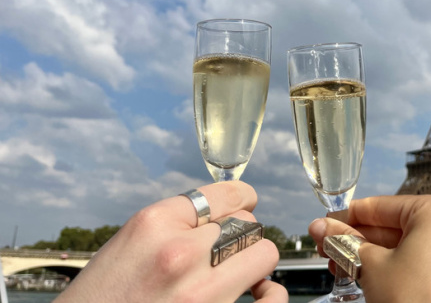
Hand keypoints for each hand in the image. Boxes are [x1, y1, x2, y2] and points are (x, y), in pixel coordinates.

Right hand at [56, 181, 286, 302]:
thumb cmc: (101, 300)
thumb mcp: (128, 246)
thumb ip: (174, 225)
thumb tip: (224, 212)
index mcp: (154, 224)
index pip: (227, 194)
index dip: (242, 200)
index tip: (245, 205)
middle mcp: (180, 252)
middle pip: (248, 223)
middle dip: (243, 234)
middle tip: (230, 248)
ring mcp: (201, 292)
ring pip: (263, 253)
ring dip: (254, 261)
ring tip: (239, 271)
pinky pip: (271, 298)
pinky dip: (272, 294)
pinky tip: (261, 294)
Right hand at [309, 195, 430, 302]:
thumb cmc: (415, 301)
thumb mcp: (371, 267)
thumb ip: (344, 243)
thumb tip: (322, 228)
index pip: (382, 206)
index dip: (348, 217)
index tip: (326, 224)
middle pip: (394, 227)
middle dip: (358, 238)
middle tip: (326, 244)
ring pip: (407, 246)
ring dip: (373, 255)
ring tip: (340, 263)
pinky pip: (422, 262)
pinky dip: (396, 266)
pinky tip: (368, 275)